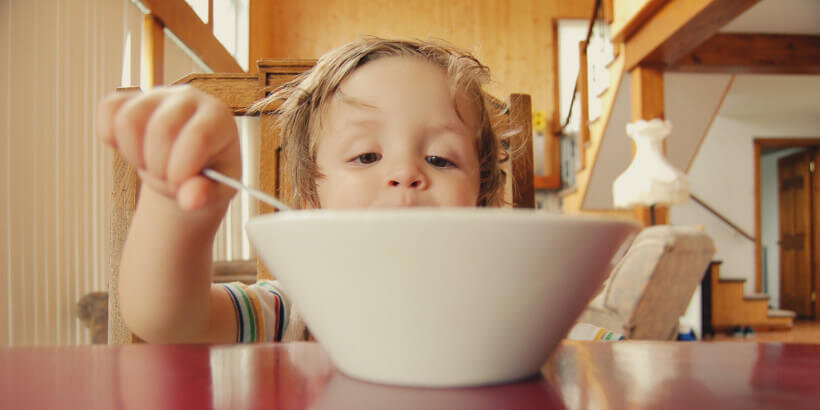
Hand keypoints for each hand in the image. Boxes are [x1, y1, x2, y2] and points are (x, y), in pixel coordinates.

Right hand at [97, 85, 240, 210]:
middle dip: (159, 167)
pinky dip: (111, 136)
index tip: (178, 185)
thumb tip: (190, 200)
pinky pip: (108, 109)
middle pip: (162, 129)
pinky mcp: (129, 98)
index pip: (197, 137)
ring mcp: (157, 94)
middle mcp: (189, 98)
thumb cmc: (207, 176)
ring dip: (134, 154)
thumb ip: (206, 195)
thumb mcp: (216, 191)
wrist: (186, 165)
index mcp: (218, 118)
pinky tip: (131, 150)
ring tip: (150, 165)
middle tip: (166, 179)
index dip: (181, 169)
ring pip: (129, 119)